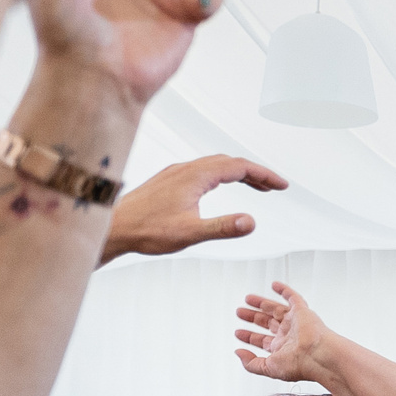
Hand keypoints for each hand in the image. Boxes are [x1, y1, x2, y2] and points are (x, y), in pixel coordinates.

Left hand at [105, 155, 285, 261]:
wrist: (113, 227)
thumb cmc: (146, 230)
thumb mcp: (190, 233)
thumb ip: (223, 227)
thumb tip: (251, 221)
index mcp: (195, 176)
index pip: (239, 167)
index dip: (264, 175)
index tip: (282, 185)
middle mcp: (185, 169)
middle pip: (229, 163)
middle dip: (255, 173)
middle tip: (274, 187)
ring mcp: (175, 173)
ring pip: (215, 165)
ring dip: (239, 174)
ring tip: (256, 187)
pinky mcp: (167, 180)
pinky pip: (202, 170)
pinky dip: (221, 176)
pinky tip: (220, 187)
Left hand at [234, 280, 336, 383]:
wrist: (318, 356)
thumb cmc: (300, 364)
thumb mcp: (268, 368)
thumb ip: (251, 363)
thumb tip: (238, 353)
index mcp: (282, 349)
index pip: (262, 340)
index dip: (249, 336)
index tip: (238, 333)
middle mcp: (289, 335)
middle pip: (267, 323)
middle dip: (253, 317)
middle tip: (240, 312)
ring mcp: (295, 322)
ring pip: (276, 309)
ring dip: (262, 303)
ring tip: (248, 298)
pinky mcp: (302, 312)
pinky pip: (293, 297)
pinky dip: (284, 290)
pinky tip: (274, 285)